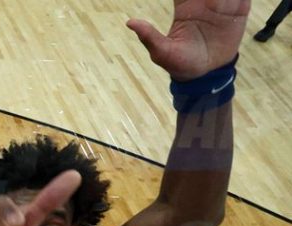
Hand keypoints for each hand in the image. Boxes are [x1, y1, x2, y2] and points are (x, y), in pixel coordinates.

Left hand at [126, 0, 248, 80]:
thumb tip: (130, 22)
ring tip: (220, 1)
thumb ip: (149, 37)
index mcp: (185, 7)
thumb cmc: (181, 63)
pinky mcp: (239, 11)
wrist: (206, 74)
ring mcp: (223, 5)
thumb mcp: (163, 52)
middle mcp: (204, 2)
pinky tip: (236, 0)